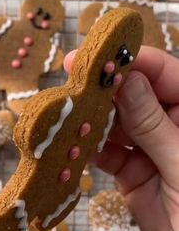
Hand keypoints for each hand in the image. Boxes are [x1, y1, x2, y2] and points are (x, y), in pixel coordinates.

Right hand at [64, 46, 178, 230]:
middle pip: (134, 95)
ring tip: (64, 113)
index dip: (132, 62)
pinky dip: (89, 150)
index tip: (98, 57)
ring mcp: (150, 149)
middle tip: (69, 82)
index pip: (164, 74)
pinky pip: (107, 154)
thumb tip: (126, 81)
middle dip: (104, 89)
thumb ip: (152, 124)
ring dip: (91, 120)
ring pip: (117, 124)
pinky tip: (70, 145)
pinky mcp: (132, 173)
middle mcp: (171, 125)